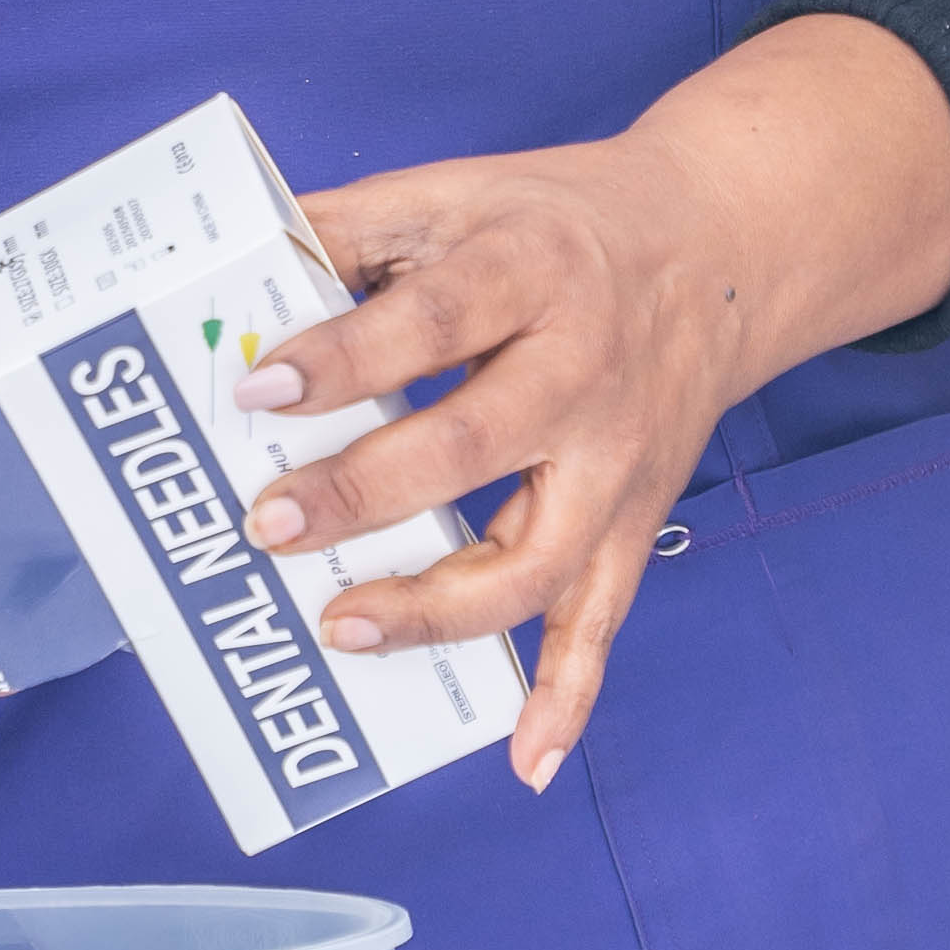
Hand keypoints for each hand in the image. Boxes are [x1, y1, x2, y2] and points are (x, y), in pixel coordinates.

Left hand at [237, 19, 949, 790]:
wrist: (715, 249)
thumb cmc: (557, 223)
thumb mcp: (459, 191)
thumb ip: (351, 227)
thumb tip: (235, 270)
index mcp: (530, 272)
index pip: (430, 321)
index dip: (342, 358)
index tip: (259, 390)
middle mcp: (583, 373)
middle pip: (473, 445)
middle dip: (364, 494)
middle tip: (269, 525)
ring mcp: (616, 461)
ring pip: (537, 558)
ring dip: (439, 610)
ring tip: (342, 629)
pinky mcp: (636, 520)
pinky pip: (605, 619)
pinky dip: (568, 695)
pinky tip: (522, 759)